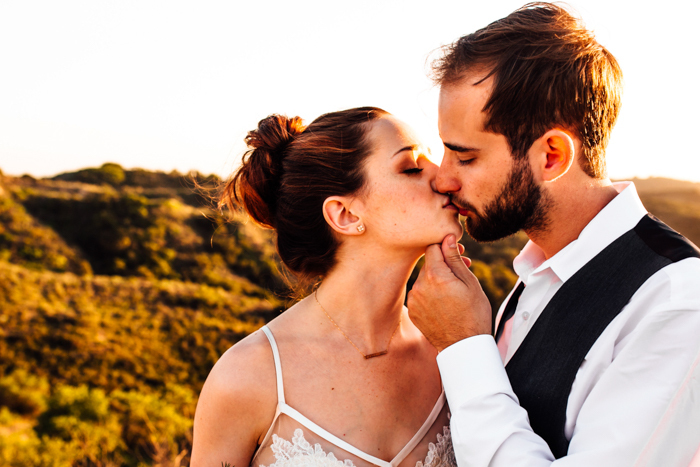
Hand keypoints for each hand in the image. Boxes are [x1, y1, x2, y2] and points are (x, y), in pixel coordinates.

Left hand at [407, 234, 492, 351]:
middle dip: (443, 265)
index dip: (444, 247)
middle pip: (428, 263)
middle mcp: (420, 286)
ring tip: (454, 291)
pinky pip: (420, 293)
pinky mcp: (413, 311)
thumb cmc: (473, 313)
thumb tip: (447, 238)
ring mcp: (414, 299)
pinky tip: (445, 303)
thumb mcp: (469, 282)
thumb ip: (454, 259)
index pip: (432, 247)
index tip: (456, 253)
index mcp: (435, 276)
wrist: (464, 345)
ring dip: (436, 279)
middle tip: (460, 272)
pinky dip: (430, 294)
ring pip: (424, 279)